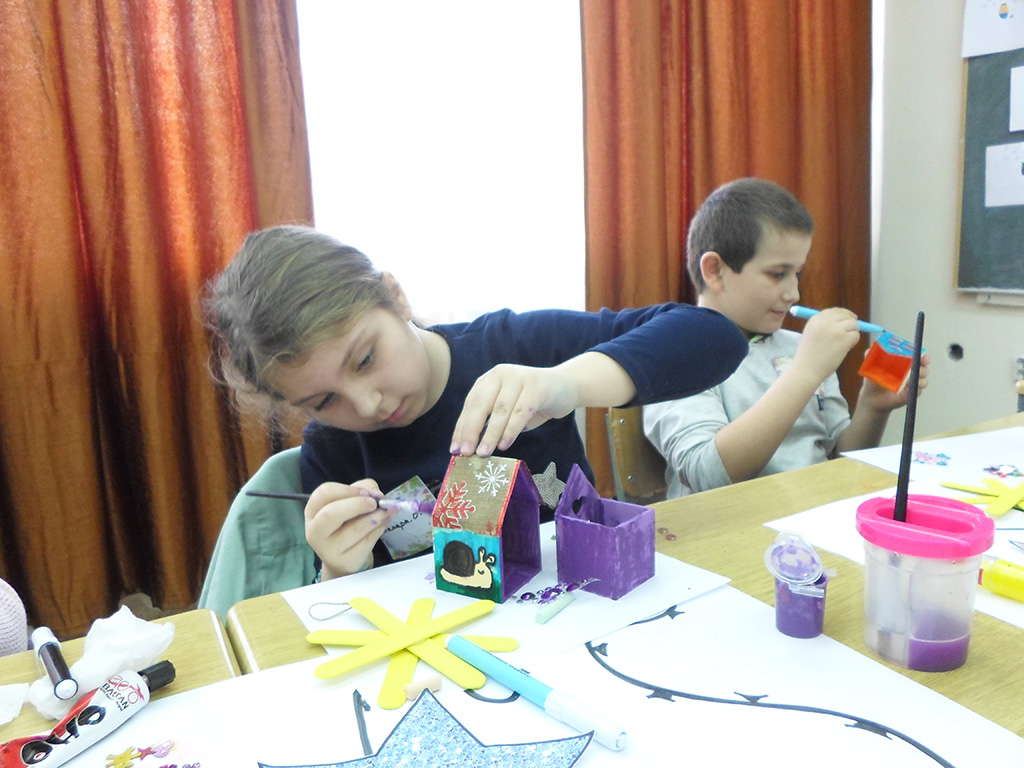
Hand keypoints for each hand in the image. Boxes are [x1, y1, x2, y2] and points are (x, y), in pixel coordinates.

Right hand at [304, 479, 394, 579]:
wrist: (343, 558)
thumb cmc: (346, 524)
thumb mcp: (350, 503)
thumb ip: (363, 491)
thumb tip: (377, 494)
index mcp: (313, 511)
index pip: (323, 493)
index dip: (347, 490)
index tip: (365, 493)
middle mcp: (314, 531)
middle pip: (331, 513)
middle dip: (358, 504)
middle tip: (375, 503)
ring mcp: (327, 550)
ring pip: (354, 529)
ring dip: (376, 517)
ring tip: (387, 512)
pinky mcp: (344, 562)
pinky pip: (366, 542)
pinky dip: (379, 530)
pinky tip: (382, 525)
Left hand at [450, 364, 577, 456]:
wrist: (565, 387)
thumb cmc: (532, 402)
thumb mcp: (507, 410)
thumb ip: (490, 422)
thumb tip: (471, 447)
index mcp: (489, 379)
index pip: (470, 405)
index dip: (461, 428)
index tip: (455, 449)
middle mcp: (501, 375)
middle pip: (480, 404)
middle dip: (471, 430)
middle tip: (465, 452)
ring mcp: (519, 378)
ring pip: (500, 410)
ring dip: (490, 434)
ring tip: (483, 453)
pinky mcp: (537, 386)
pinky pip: (520, 412)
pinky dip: (511, 430)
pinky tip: (504, 445)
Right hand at [792, 308, 861, 383]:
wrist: (806, 370)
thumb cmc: (808, 356)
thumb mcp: (811, 334)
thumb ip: (824, 325)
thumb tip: (844, 320)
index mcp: (815, 319)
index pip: (835, 311)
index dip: (844, 315)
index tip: (849, 319)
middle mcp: (825, 321)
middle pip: (846, 315)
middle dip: (851, 322)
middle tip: (851, 331)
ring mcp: (835, 329)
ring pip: (854, 324)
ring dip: (852, 333)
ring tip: (844, 344)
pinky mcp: (844, 339)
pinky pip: (856, 335)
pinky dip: (854, 342)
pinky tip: (845, 349)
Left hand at [860, 352, 930, 411]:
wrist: (872, 396)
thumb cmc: (875, 377)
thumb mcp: (871, 365)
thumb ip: (870, 354)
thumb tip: (869, 349)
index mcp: (906, 362)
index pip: (920, 357)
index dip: (924, 357)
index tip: (923, 357)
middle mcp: (913, 372)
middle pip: (925, 369)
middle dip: (923, 369)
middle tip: (916, 369)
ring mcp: (913, 384)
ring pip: (923, 381)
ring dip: (919, 380)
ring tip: (908, 381)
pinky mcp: (911, 395)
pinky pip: (917, 392)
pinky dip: (914, 390)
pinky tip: (906, 389)